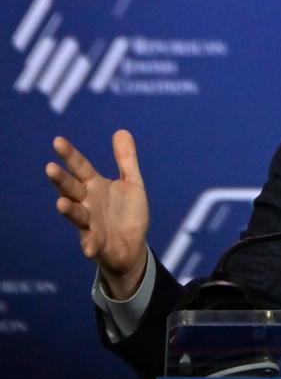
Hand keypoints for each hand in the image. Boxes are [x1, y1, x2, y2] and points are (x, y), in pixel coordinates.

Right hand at [46, 130, 149, 298]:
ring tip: (61, 203)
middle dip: (61, 180)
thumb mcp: (131, 183)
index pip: (80, 167)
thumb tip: (122, 130)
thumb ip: (126, 160)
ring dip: (69, 209)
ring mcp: (91, 224)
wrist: (132, 246)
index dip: (70, 155)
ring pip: (77, 215)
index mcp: (95, 186)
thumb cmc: (127, 213)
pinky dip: (90, 246)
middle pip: (72, 189)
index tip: (57, 141)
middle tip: (50, 168)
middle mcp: (88, 203)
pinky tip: (89, 248)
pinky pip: (92, 244)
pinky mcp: (97, 244)